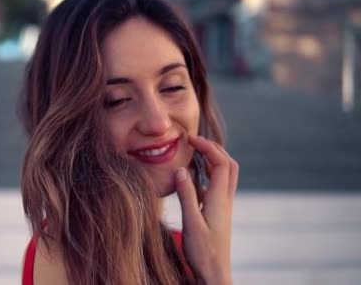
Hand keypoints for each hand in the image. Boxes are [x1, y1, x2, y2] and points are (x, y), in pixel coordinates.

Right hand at [174, 135, 238, 284]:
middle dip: (214, 148)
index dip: (207, 147)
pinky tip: (193, 178)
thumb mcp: (191, 223)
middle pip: (229, 165)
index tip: (190, 139)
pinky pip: (216, 186)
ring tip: (194, 153)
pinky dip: (207, 175)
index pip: (220, 163)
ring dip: (213, 160)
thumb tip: (182, 169)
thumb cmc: (203, 253)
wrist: (215, 275)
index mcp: (220, 200)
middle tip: (195, 142)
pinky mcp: (218, 213)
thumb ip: (186, 195)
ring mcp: (223, 207)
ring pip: (225, 175)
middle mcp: (225, 200)